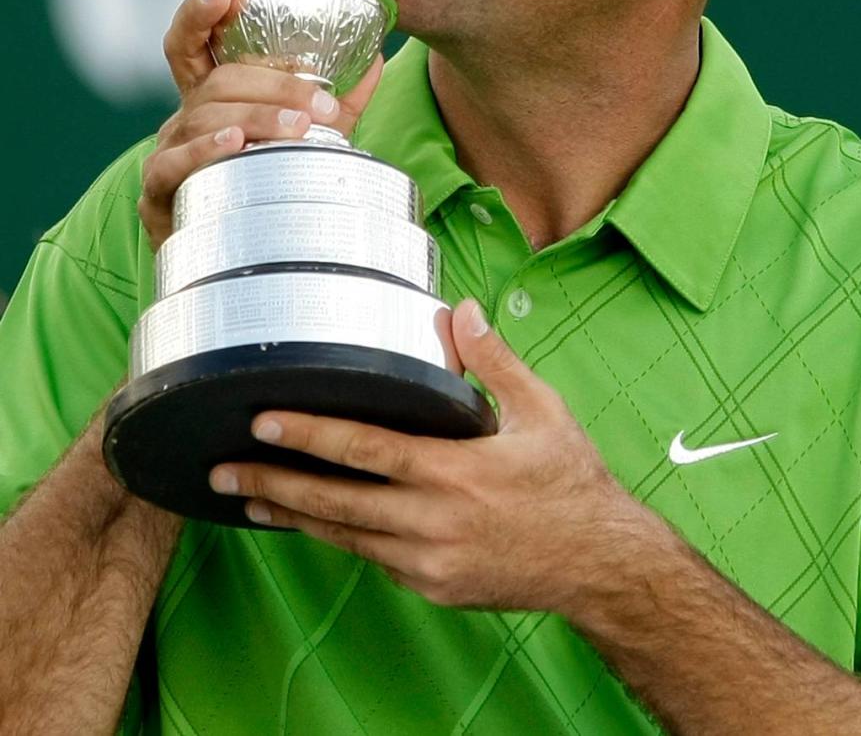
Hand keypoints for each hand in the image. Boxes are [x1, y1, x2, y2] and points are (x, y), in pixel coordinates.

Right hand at [138, 0, 382, 249]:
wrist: (230, 254)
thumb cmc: (261, 181)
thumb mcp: (305, 137)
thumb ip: (337, 102)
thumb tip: (376, 60)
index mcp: (212, 93)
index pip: (194, 41)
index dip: (202, 12)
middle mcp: (185, 114)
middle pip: (219, 82)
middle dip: (272, 86)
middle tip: (320, 104)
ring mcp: (167, 149)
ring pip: (204, 118)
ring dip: (256, 119)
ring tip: (296, 129)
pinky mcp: (158, 189)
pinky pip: (173, 162)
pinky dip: (204, 151)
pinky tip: (233, 146)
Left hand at [209, 300, 636, 613]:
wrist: (600, 563)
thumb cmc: (571, 482)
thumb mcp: (543, 410)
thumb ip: (495, 360)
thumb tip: (461, 311)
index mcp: (457, 472)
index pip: (366, 450)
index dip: (311, 434)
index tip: (264, 420)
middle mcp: (435, 522)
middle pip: (336, 503)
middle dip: (274, 483)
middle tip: (223, 469)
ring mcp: (431, 563)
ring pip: (346, 538)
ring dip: (293, 517)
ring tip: (247, 498)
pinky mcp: (434, 587)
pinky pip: (374, 558)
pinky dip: (340, 538)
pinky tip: (314, 522)